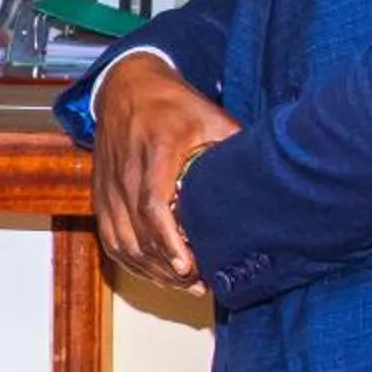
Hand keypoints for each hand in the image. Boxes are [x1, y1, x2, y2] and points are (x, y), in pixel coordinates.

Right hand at [90, 58, 239, 290]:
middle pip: (138, 233)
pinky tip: (154, 271)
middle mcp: (125, 171)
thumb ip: (234, 143)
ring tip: (181, 283)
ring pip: (121, 241)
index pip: (152, 204)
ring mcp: (108, 186)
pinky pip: (109, 237)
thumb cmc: (170, 103)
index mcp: (155, 150)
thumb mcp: (208, 115)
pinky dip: (130, 261)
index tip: (187, 266)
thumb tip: (270, 172)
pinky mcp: (100, 195)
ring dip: (149, 268)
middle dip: (166, 265)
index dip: (167, 241)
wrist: (124, 88)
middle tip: (198, 283)